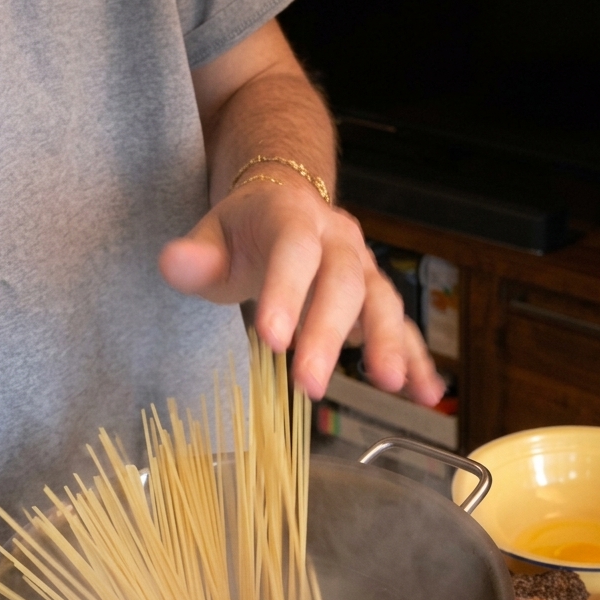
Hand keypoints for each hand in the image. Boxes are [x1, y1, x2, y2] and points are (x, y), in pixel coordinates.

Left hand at [158, 177, 444, 402]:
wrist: (284, 204)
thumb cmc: (243, 233)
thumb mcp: (212, 237)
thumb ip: (195, 257)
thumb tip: (173, 263)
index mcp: (293, 217)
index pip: (293, 251)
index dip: (286, 292)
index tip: (271, 339)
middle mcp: (338, 239)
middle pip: (341, 282)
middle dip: (328, 334)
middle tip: (308, 384)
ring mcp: (363, 268)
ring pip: (381, 302)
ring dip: (387, 343)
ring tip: (389, 384)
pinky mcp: (375, 298)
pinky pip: (402, 327)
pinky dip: (417, 360)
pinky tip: (427, 395)